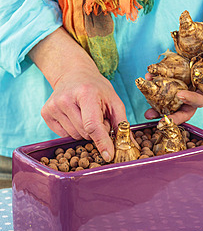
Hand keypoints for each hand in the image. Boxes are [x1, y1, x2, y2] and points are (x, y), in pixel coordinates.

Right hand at [29, 27, 126, 161]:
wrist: (73, 74)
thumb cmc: (96, 88)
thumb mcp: (113, 100)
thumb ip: (121, 123)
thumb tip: (129, 145)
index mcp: (86, 93)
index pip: (93, 125)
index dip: (102, 142)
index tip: (108, 156)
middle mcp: (66, 99)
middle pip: (85, 133)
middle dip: (96, 132)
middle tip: (98, 117)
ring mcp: (53, 106)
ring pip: (75, 136)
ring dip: (84, 131)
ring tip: (86, 114)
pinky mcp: (45, 112)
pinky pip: (63, 135)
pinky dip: (72, 130)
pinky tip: (74, 116)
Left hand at [144, 28, 202, 124]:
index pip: (201, 101)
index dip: (191, 101)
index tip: (180, 96)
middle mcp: (197, 89)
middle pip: (181, 106)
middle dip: (167, 113)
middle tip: (153, 116)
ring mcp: (185, 81)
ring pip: (170, 94)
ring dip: (156, 97)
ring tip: (144, 92)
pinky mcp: (177, 71)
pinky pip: (165, 77)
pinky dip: (156, 78)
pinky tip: (148, 75)